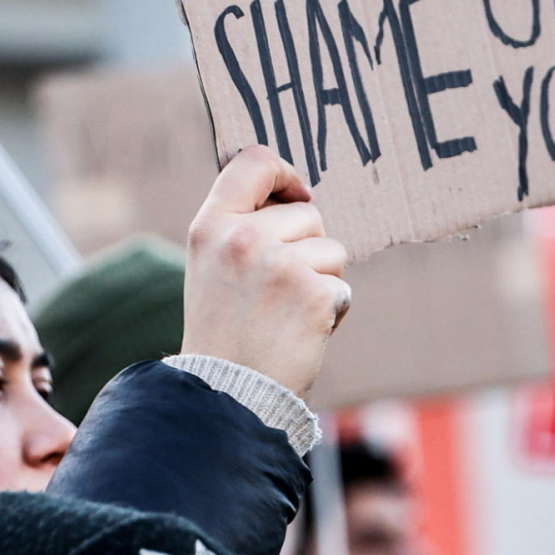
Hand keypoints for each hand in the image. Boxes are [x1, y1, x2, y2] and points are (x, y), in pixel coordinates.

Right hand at [181, 146, 353, 398]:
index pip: (254, 161)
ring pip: (332, 251)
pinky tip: (302, 333)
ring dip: (323, 282)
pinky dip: (332, 312)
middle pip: (308, 214)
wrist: (226, 393)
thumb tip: (295, 196)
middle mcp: (242, 237)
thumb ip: (240, 228)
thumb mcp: (212, 267)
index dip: (284, 171)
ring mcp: (280, 264)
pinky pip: (343, 289)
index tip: (298, 192)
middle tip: (278, 292)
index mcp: (211, 225)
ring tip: (287, 314)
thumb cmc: (224, 333)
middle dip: (308, 248)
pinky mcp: (313, 293)